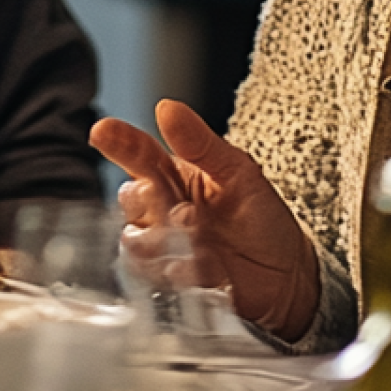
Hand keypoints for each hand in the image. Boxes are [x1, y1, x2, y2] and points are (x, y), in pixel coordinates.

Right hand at [91, 102, 318, 339]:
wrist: (288, 281)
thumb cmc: (264, 222)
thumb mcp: (239, 174)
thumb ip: (201, 143)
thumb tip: (167, 108)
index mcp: (176, 176)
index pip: (138, 153)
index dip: (118, 140)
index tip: (102, 131)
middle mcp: (163, 210)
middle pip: (129, 199)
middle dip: (148, 203)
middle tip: (182, 211)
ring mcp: (164, 247)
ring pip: (134, 240)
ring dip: (164, 241)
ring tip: (201, 242)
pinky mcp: (169, 281)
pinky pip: (152, 277)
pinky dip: (177, 272)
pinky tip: (205, 270)